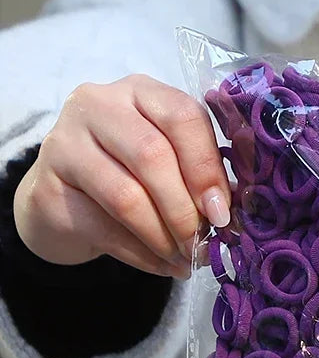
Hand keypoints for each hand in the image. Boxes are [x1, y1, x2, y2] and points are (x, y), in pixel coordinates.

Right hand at [13, 75, 230, 278]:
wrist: (66, 197)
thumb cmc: (133, 174)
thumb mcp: (171, 161)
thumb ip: (201, 172)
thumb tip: (232, 211)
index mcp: (142, 91)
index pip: (182, 116)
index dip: (207, 167)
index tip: (222, 211)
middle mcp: (99, 104)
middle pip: (152, 156)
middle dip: (185, 210)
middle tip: (203, 243)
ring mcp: (65, 141)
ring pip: (126, 196)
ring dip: (164, 237)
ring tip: (186, 259)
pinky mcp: (47, 185)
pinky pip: (103, 227)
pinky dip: (142, 254)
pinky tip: (162, 266)